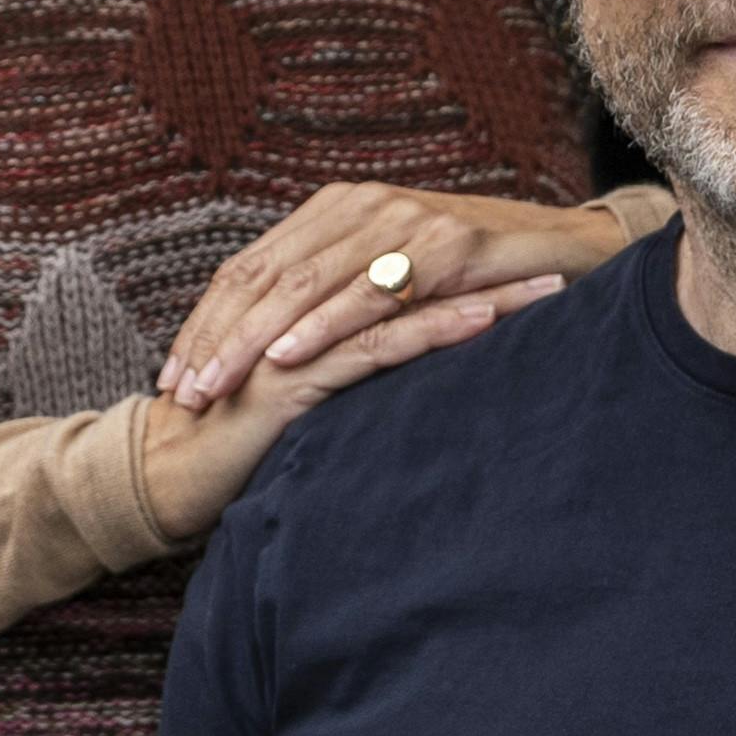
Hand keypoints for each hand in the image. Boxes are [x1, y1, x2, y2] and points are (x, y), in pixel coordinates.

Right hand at [130, 267, 563, 539]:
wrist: (169, 473)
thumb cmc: (235, 436)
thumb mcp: (305, 391)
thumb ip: (347, 360)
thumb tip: (408, 354)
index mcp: (306, 296)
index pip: (401, 265)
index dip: (468, 262)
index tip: (538, 262)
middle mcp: (300, 300)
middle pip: (411, 268)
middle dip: (490, 266)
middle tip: (566, 263)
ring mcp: (293, 331)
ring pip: (400, 297)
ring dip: (479, 291)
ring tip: (547, 289)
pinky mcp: (291, 373)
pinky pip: (372, 344)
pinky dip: (431, 330)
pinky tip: (481, 323)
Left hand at [157, 183, 635, 414]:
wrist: (572, 249)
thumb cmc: (479, 278)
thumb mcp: (392, 282)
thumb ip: (336, 297)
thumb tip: (265, 349)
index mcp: (337, 210)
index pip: (251, 268)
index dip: (207, 323)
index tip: (171, 377)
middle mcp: (362, 206)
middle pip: (265, 275)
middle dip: (215, 338)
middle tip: (180, 393)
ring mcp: (404, 221)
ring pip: (306, 284)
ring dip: (254, 340)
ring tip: (218, 385)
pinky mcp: (447, 246)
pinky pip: (372, 292)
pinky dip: (325, 326)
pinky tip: (290, 358)